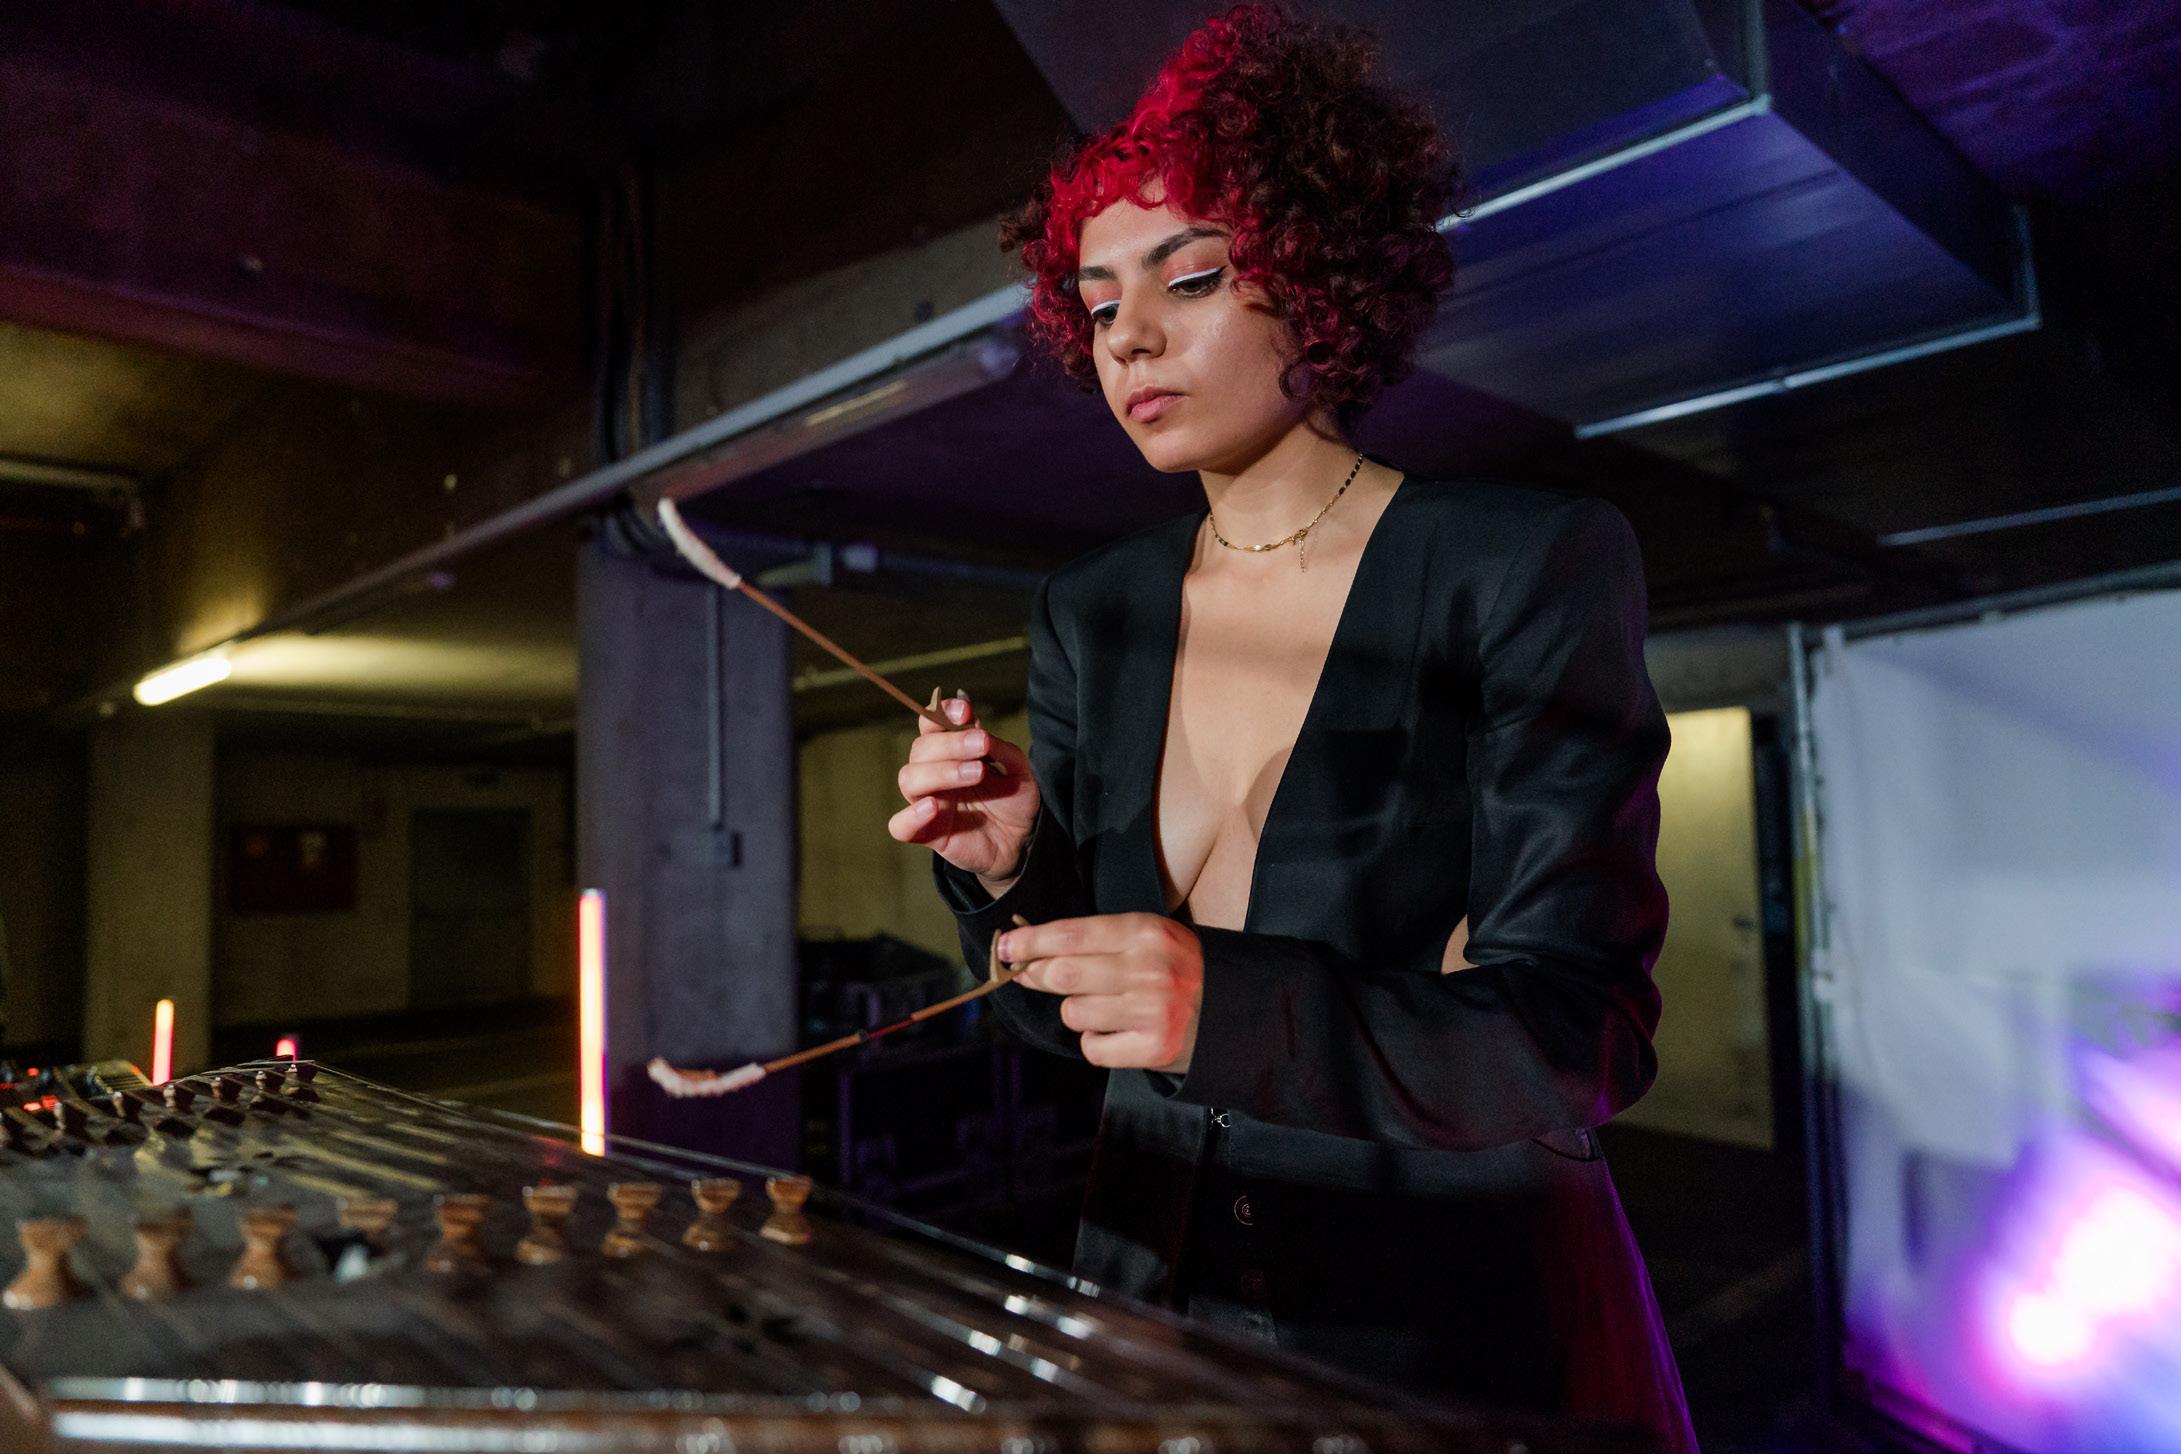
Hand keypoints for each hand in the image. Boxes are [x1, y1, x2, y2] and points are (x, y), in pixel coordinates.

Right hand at [887, 691, 1039, 884]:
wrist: (1020, 841)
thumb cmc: (1013, 801)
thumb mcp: (1018, 771)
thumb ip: (1001, 750)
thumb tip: (980, 729)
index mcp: (951, 752)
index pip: (931, 725)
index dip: (941, 712)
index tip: (964, 710)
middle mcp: (933, 774)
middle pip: (920, 749)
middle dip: (951, 744)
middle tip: (982, 744)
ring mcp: (927, 802)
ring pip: (909, 779)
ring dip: (941, 771)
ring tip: (977, 773)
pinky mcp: (926, 833)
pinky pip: (900, 826)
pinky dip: (910, 815)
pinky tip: (932, 807)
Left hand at [1002, 913, 1202, 1072]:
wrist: (1233, 1010)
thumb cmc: (1177, 968)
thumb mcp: (1147, 937)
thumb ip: (1096, 940)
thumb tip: (1030, 950)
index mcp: (1145, 932)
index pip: (1071, 935)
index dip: (1030, 941)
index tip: (1006, 947)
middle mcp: (1148, 969)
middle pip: (1064, 974)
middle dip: (1037, 975)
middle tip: (1028, 975)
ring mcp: (1151, 1011)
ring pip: (1074, 1013)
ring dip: (1075, 1011)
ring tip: (1100, 1007)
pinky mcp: (1153, 1048)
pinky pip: (1092, 1048)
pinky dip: (1094, 1042)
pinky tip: (1115, 1032)